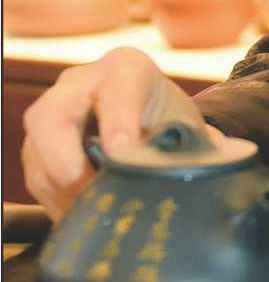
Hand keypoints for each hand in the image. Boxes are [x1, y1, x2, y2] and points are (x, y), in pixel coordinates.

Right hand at [20, 47, 218, 219]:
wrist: (149, 119)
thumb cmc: (167, 118)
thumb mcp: (185, 123)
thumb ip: (196, 142)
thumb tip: (218, 158)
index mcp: (126, 69)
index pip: (117, 90)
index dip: (117, 122)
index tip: (121, 154)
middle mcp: (81, 84)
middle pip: (53, 112)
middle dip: (60, 152)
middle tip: (79, 182)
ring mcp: (55, 113)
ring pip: (37, 148)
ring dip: (58, 186)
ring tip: (87, 209)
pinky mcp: (41, 145)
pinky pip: (36, 173)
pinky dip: (54, 198)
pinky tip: (79, 213)